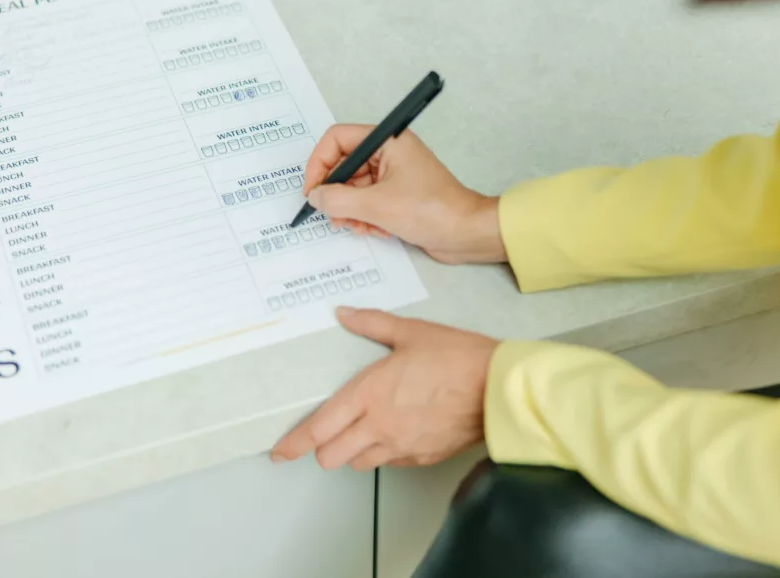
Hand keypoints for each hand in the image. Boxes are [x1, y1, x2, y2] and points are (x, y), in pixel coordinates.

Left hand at [271, 307, 497, 469]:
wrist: (500, 387)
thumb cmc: (459, 357)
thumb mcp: (412, 332)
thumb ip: (372, 324)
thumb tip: (344, 314)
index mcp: (369, 394)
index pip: (318, 428)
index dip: (294, 444)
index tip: (280, 451)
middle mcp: (379, 425)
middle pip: (331, 456)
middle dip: (323, 449)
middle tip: (326, 436)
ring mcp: (401, 445)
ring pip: (359, 464)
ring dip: (353, 452)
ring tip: (363, 432)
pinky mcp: (422, 457)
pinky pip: (391, 464)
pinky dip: (384, 454)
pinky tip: (394, 434)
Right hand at [303, 124, 507, 264]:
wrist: (466, 233)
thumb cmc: (433, 211)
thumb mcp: (377, 206)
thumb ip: (338, 200)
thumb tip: (316, 198)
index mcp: (387, 141)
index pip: (338, 139)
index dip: (319, 164)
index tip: (313, 190)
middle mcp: (389, 153)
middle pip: (344, 166)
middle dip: (336, 194)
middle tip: (333, 216)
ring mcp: (393, 174)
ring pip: (353, 188)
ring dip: (350, 210)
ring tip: (360, 227)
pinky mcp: (397, 195)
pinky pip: (367, 202)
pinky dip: (365, 217)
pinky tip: (376, 230)